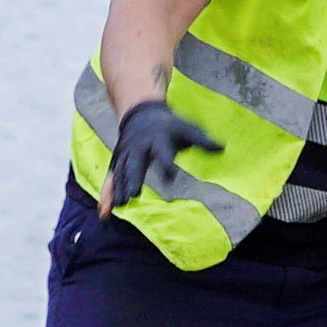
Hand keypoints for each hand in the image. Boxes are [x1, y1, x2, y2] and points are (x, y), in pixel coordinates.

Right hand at [101, 100, 220, 216]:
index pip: (162, 152)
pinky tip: (104, 213)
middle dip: (133, 179)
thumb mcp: (187, 128)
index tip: (170, 175)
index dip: (166, 164)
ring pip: (121, 173)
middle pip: (135, 164)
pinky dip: (107, 195)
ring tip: (119, 206)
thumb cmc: (169, 126)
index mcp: (157, 139)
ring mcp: (125, 155)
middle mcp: (138, 147)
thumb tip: (221, 148)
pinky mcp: (118, 162)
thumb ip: (202, 140)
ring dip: (118, 189)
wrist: (141, 112)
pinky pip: (111, 180)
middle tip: (134, 195)